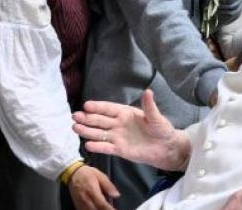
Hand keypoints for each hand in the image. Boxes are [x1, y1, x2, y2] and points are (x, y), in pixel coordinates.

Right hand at [69, 165, 118, 209]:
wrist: (73, 173)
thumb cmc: (88, 173)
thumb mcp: (100, 176)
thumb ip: (108, 186)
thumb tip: (117, 195)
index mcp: (92, 191)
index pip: (102, 204)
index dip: (109, 209)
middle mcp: (86, 199)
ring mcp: (80, 203)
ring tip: (104, 209)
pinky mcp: (77, 205)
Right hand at [73, 89, 189, 171]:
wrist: (167, 148)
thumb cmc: (162, 129)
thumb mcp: (156, 117)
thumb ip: (149, 106)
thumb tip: (148, 91)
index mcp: (125, 113)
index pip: (109, 108)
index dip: (98, 107)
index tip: (86, 105)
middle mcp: (118, 124)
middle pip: (100, 120)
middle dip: (87, 118)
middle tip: (75, 116)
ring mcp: (118, 137)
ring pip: (99, 133)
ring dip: (87, 131)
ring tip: (75, 128)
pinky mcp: (120, 150)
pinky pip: (107, 147)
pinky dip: (98, 146)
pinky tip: (87, 144)